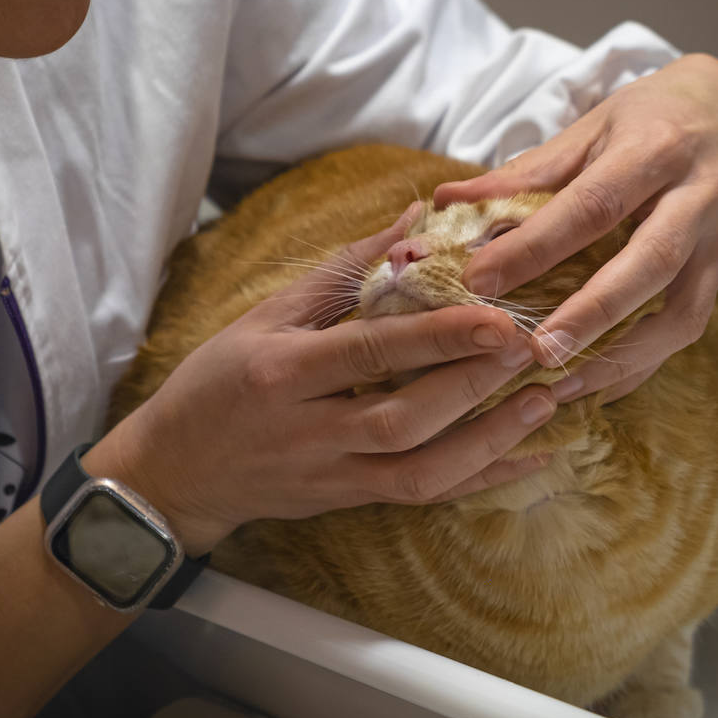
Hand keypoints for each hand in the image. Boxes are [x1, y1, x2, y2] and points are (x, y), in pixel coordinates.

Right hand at [95, 207, 556, 554]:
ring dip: (488, 440)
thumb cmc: (217, 381)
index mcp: (283, 371)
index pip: (372, 351)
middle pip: (403, 417)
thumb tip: (416, 216)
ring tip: (543, 402)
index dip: (439, 337)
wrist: (174, 473)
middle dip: (474, 386)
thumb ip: (347, 268)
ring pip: (419, 470)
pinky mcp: (346, 501)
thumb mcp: (267, 314)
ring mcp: (329, 474)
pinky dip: (478, 481)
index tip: (500, 317)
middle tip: (534, 351)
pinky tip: (526, 459)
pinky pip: (420, 497)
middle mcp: (307, 429)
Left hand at [434, 52, 717, 404]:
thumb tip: (448, 202)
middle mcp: (698, 196)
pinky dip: (642, 363)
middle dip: (592, 313)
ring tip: (561, 383)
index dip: (536, 246)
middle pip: (650, 262)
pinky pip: (688, 327)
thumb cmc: (650, 117)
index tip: (479, 279)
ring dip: (623, 355)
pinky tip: (594, 386)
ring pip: (681, 311)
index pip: (593, 204)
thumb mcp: (590, 127)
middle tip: (536, 352)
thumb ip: (525, 172)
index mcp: (655, 149)